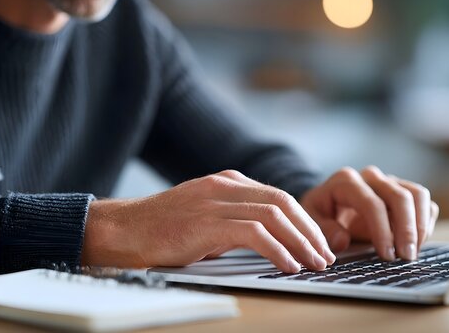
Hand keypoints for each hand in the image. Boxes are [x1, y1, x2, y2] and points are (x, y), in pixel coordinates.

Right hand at [81, 170, 334, 272]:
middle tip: (324, 255)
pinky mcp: (206, 221)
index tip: (318, 243)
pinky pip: (253, 233)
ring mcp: (215, 201)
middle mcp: (225, 185)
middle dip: (309, 231)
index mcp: (228, 182)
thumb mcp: (205, 219)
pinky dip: (277, 249)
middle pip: (283, 203)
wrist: (123, 230)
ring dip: (300, 241)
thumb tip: (267, 241)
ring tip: (313, 263)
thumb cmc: (161, 229)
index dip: (304, 221)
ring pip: (274, 215)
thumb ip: (235, 223)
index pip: (279, 197)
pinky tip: (288, 265)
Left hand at [300, 166, 438, 260]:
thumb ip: (323, 230)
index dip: (382, 230)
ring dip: (420, 225)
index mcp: (345, 181)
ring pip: (418, 195)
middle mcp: (370, 177)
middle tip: (406, 257)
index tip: (387, 255)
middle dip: (407, 229)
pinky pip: (425, 203)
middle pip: (400, 196)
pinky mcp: (404, 191)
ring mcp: (390, 182)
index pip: (371, 203)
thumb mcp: (310, 220)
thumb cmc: (320, 213)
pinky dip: (426, 223)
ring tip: (413, 252)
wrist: (329, 204)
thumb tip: (341, 240)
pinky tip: (416, 243)